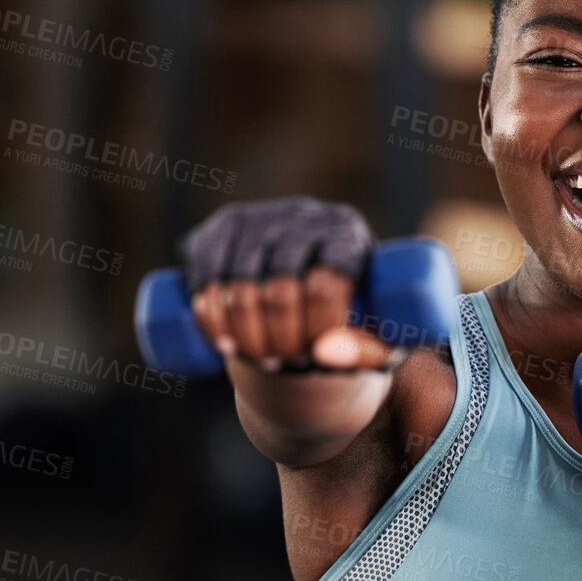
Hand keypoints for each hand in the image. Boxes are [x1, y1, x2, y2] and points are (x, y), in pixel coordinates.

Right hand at [183, 197, 395, 371]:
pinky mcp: (224, 226)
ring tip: (258, 360)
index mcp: (348, 235)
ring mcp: (261, 217)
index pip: (325, 286)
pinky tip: (222, 341)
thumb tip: (323, 355)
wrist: (306, 287)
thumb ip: (363, 351)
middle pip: (280, 290)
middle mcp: (305, 216)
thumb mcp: (373, 337)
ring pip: (240, 286)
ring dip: (244, 335)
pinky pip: (207, 273)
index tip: (312, 357)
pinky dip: (210, 315)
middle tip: (282, 365)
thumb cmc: (348, 317)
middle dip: (277, 340)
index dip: (314, 331)